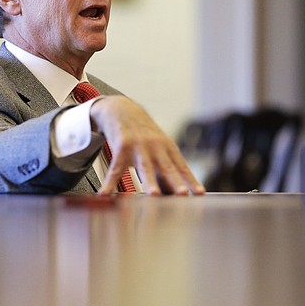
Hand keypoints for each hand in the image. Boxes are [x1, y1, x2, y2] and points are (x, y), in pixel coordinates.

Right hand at [89, 96, 204, 195]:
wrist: (122, 110)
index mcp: (167, 148)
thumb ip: (165, 168)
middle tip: (183, 194)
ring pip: (145, 168)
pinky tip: (105, 194)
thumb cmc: (143, 135)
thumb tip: (174, 193)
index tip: (200, 193)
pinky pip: (115, 169)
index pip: (181, 167)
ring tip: (154, 195)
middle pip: (167, 167)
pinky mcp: (121, 148)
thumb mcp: (158, 146)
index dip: (191, 180)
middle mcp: (155, 147)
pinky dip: (110, 182)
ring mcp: (138, 147)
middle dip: (176, 181)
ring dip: (150, 182)